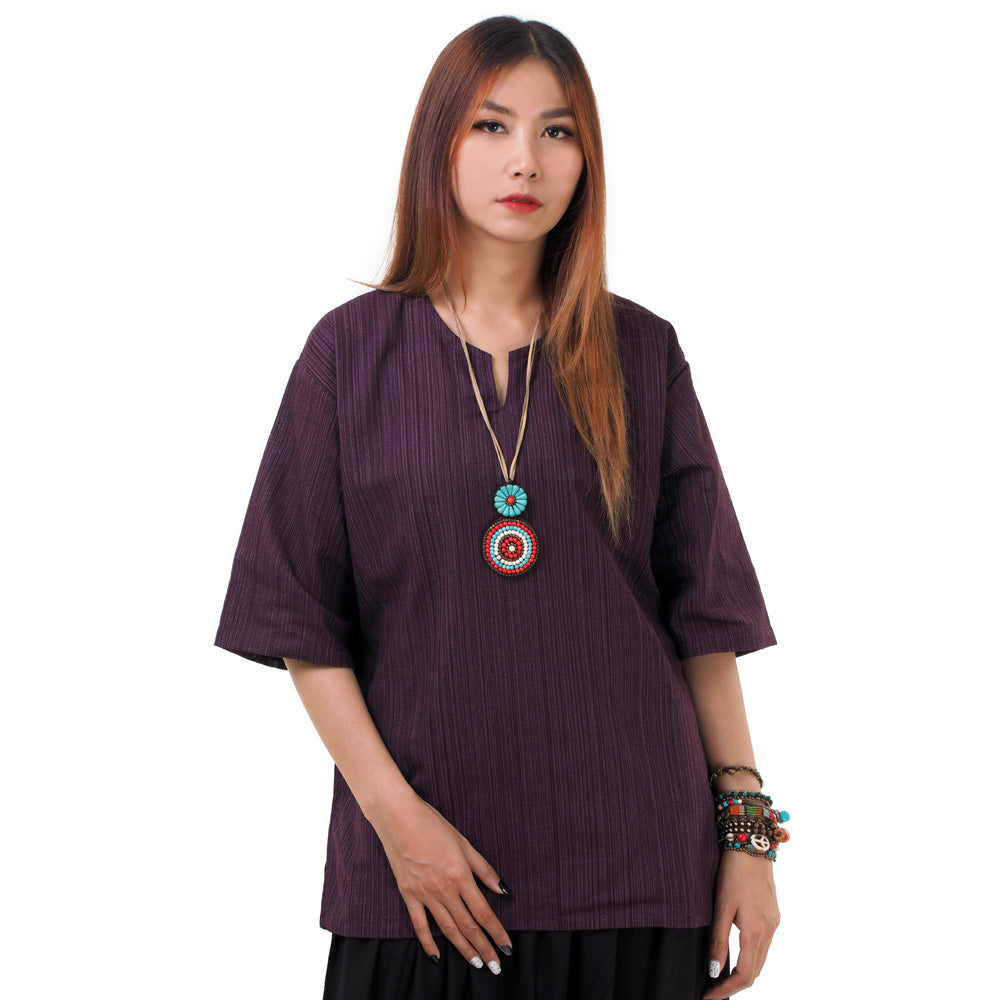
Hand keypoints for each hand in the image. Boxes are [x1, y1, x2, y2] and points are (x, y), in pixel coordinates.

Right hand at [369, 789, 511, 972]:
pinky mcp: (408, 895)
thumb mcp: (464, 842)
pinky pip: (419, 925)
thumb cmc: (432, 824)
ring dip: (463, 949)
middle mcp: (444, 889)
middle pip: (468, 926)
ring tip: (476, 964)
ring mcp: (424, 894)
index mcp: (460, 875)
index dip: (496, 932)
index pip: (483, 912)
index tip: (506, 948)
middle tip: (496, 966)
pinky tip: (437, 957)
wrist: (398, 817)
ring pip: (447, 929)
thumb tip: (502, 889)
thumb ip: (483, 869)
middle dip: (484, 948)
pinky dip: (428, 943)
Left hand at [702, 850, 779, 998]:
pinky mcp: (772, 915)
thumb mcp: (721, 905)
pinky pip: (763, 946)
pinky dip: (750, 958)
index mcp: (757, 930)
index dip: (727, 990)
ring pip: (760, 960)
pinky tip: (735, 956)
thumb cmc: (733, 871)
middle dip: (733, 985)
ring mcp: (773, 923)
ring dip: (742, 973)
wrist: (752, 843)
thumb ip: (719, 939)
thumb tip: (715, 971)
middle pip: (755, 972)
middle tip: (711, 991)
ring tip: (720, 979)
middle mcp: (770, 930)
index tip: (708, 996)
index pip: (745, 975)